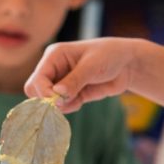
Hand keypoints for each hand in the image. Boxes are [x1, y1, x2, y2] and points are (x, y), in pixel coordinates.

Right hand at [24, 37, 141, 113]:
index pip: (37, 78)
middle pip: (35, 90)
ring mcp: (62, 82)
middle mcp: (54, 68)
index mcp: (54, 56)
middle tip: (65, 103)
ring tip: (79, 99)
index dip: (44, 92)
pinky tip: (81, 101)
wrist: (128, 64)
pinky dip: (69, 107)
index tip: (58, 101)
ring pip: (48, 101)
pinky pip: (62, 106)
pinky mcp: (71, 93)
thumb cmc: (110, 56)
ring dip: (61, 105)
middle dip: (48, 100)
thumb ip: (74, 80)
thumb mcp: (92, 66)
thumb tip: (57, 95)